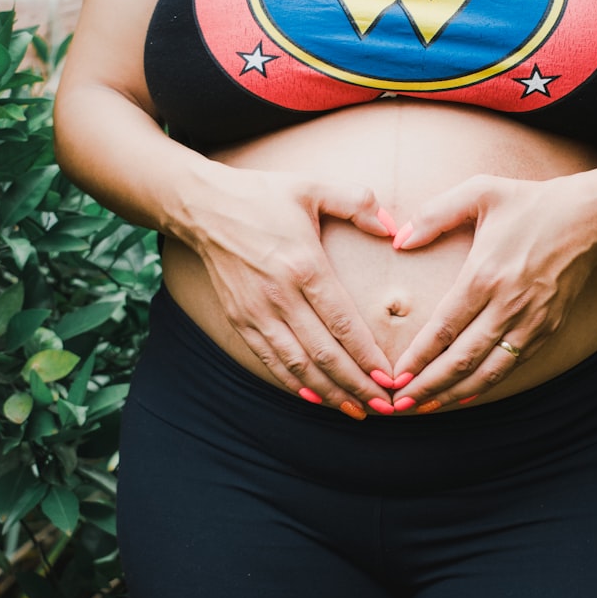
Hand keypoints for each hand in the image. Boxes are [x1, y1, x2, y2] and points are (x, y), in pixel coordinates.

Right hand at [183, 165, 396, 417]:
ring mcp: (256, 312)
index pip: (343, 323)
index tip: (390, 378)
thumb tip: (395, 227)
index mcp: (303, 265)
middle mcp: (279, 295)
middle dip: (356, 386)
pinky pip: (271, 360)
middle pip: (323, 354)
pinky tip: (317, 398)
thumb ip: (359, 202)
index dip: (368, 357)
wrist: (201, 207)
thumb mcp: (313, 187)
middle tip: (384, 406)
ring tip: (357, 410)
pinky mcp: (239, 320)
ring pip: (297, 366)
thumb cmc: (263, 196)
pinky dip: (295, 384)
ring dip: (329, 393)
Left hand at [389, 173, 596, 409]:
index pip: (443, 329)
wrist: (590, 218)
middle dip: (427, 387)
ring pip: (487, 371)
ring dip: (453, 394)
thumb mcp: (480, 191)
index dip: (417, 358)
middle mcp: (508, 305)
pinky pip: (511, 366)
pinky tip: (463, 394)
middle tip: (398, 404)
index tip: (394, 376)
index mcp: (485, 275)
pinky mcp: (547, 329)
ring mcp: (530, 322)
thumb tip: (400, 241)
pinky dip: (485, 385)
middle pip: (461, 359)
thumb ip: (435, 214)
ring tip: (424, 408)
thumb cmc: (529, 203)